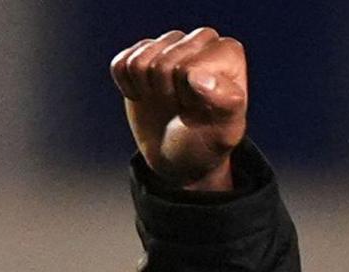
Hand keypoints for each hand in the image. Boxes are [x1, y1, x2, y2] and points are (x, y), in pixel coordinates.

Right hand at [110, 27, 247, 191]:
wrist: (182, 155)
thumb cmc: (208, 141)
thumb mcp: (224, 132)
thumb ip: (224, 102)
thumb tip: (195, 75)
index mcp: (228, 52)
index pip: (188, 67)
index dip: (188, 95)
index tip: (200, 108)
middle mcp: (201, 40)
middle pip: (162, 62)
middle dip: (167, 92)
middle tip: (183, 106)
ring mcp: (171, 43)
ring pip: (139, 62)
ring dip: (148, 89)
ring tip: (168, 100)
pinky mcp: (143, 51)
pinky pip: (120, 64)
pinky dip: (127, 87)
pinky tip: (147, 95)